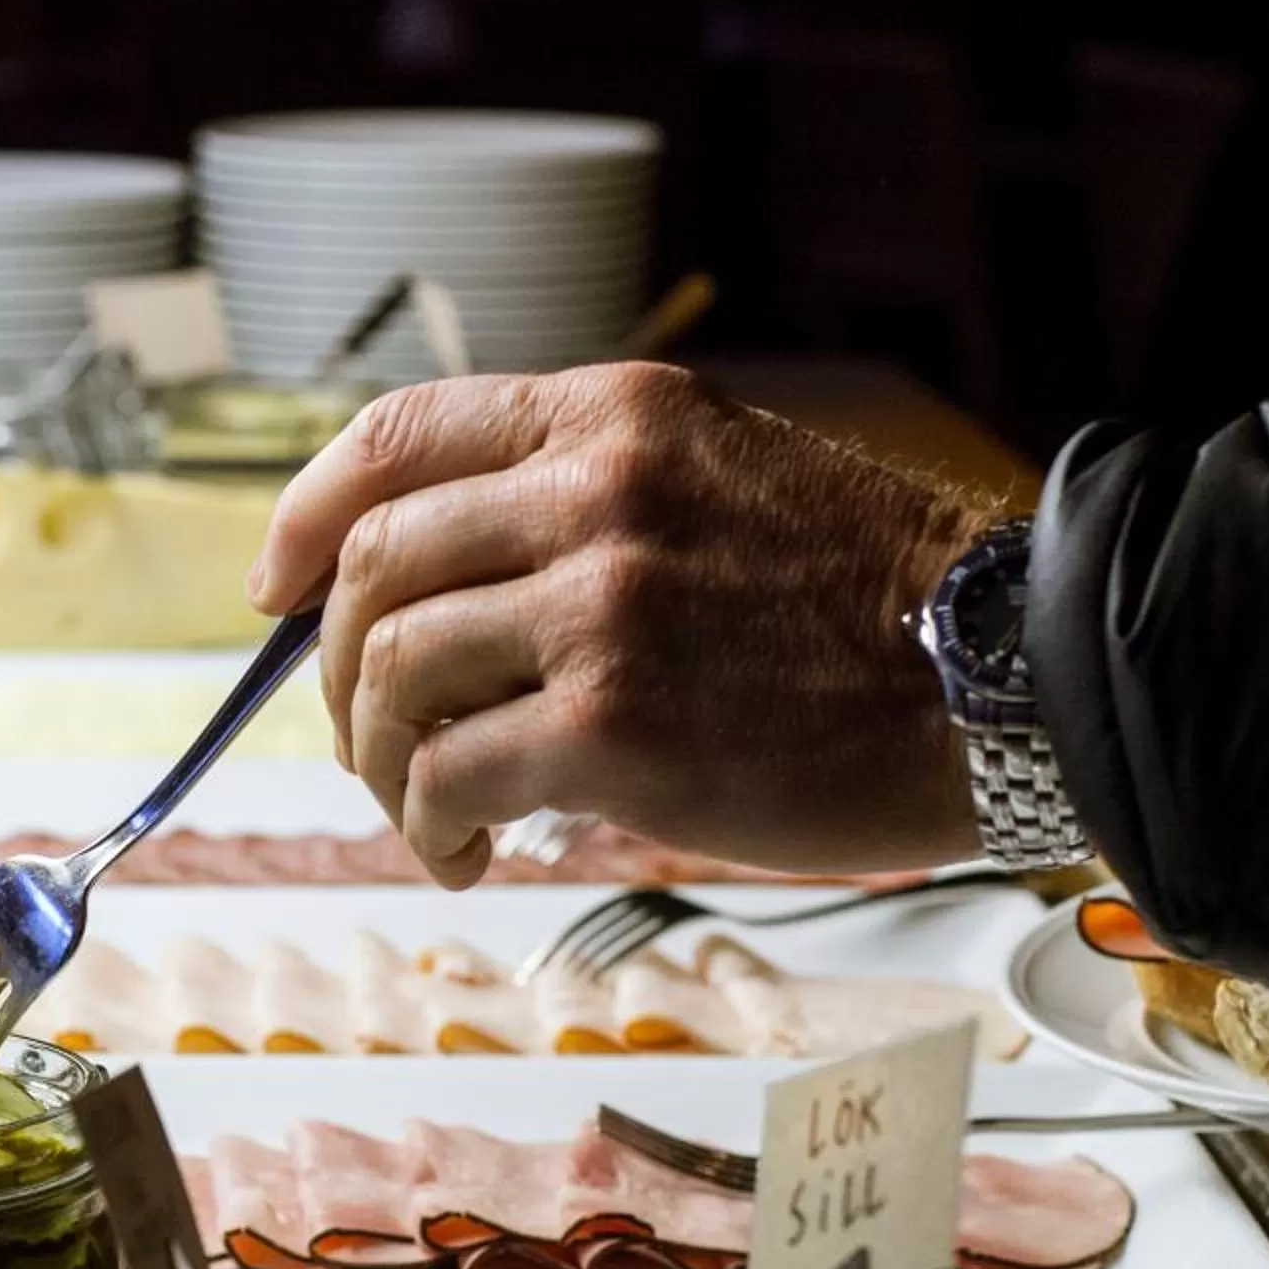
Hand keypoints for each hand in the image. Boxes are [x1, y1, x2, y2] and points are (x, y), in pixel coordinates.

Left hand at [247, 363, 1000, 886]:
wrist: (997, 681)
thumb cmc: (864, 603)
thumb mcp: (719, 478)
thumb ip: (581, 498)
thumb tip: (430, 583)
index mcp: (613, 416)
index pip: (396, 437)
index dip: (304, 516)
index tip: (271, 589)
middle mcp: (595, 490)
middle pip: (371, 570)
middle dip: (336, 672)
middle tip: (369, 740)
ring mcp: (603, 605)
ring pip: (393, 675)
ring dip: (378, 761)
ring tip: (423, 811)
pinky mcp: (616, 725)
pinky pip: (447, 775)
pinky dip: (426, 825)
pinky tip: (462, 852)